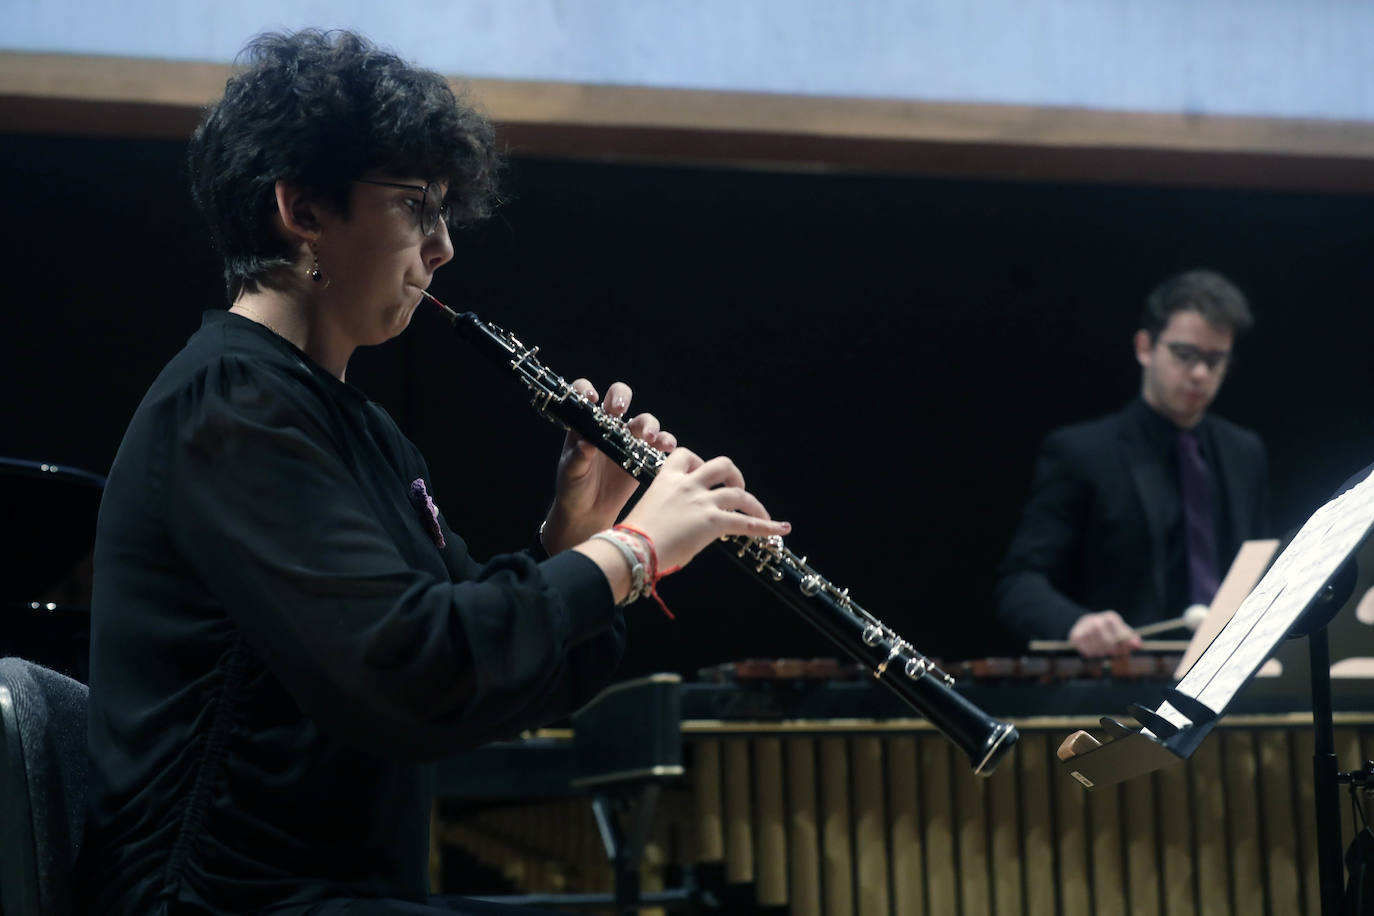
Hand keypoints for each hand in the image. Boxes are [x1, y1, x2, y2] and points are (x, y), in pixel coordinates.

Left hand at [541, 380, 676, 553]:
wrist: (589, 511)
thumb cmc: (573, 488)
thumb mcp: (571, 473)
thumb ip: (578, 458)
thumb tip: (586, 444)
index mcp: (585, 423)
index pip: (583, 394)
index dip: (586, 391)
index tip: (592, 399)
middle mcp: (608, 425)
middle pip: (619, 397)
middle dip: (621, 397)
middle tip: (620, 410)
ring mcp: (628, 438)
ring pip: (643, 420)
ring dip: (647, 424)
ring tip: (647, 436)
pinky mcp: (644, 455)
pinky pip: (658, 443)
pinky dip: (665, 441)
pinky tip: (666, 447)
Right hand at [618, 447, 790, 572]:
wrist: (634, 549)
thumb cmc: (634, 538)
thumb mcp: (650, 510)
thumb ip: (669, 508)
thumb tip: (682, 522)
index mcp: (667, 479)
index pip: (686, 456)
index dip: (699, 464)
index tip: (701, 476)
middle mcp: (688, 485)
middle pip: (722, 464)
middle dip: (734, 476)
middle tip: (736, 489)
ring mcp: (702, 502)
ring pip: (739, 494)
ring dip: (754, 504)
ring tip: (760, 514)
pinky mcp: (713, 522)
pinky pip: (747, 523)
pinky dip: (766, 526)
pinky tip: (780, 528)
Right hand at [1068, 610, 1141, 657]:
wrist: (1084, 625)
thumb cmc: (1107, 631)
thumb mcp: (1120, 631)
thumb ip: (1130, 638)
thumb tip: (1138, 645)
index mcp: (1111, 618)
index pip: (1121, 636)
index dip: (1124, 647)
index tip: (1125, 652)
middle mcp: (1097, 620)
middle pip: (1109, 643)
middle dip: (1113, 652)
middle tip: (1114, 654)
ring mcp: (1085, 628)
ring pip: (1098, 649)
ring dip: (1102, 654)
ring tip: (1103, 652)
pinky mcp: (1076, 636)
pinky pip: (1087, 652)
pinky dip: (1092, 654)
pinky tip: (1093, 650)